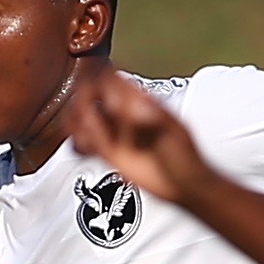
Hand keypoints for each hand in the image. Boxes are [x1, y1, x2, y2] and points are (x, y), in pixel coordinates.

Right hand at [59, 72, 212, 204]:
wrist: (184, 185)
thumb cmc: (185, 157)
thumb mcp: (174, 132)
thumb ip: (154, 118)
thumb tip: (136, 106)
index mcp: (140, 101)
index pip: (111, 78)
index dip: (98, 81)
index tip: (95, 92)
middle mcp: (124, 114)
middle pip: (89, 94)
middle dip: (82, 102)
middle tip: (90, 116)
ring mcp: (115, 133)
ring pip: (82, 117)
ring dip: (77, 123)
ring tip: (89, 135)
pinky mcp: (109, 154)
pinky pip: (84, 143)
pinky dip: (79, 143)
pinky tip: (88, 148)